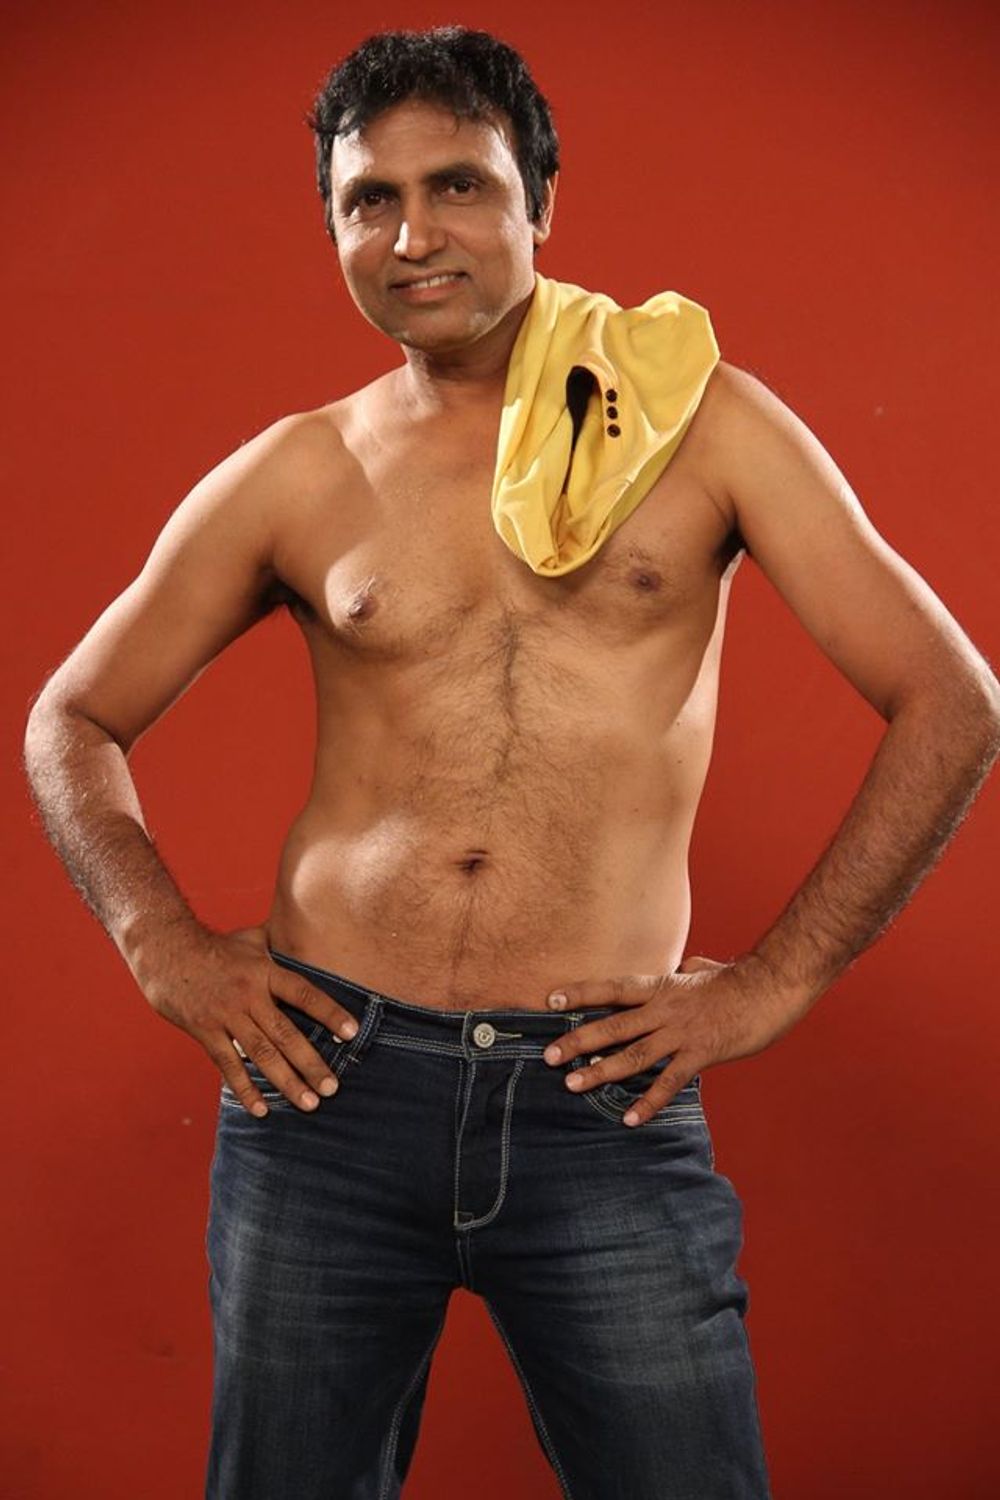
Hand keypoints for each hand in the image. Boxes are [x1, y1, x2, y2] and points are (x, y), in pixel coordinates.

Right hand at [144, 923, 359, 1117]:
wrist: (166, 949)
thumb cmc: (215, 945)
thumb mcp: (251, 939)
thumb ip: (279, 946)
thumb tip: (309, 936)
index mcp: (265, 972)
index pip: (304, 994)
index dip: (329, 1012)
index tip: (352, 1032)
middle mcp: (248, 995)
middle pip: (285, 1033)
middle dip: (311, 1063)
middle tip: (332, 1088)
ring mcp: (226, 1014)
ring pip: (261, 1053)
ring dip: (286, 1081)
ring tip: (308, 1103)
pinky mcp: (205, 1030)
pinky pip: (228, 1064)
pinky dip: (245, 1088)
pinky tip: (262, 1109)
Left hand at [541, 953, 793, 1126]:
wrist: (772, 986)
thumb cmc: (741, 979)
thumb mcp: (706, 969)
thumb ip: (689, 970)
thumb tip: (687, 963)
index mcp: (662, 987)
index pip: (612, 988)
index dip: (580, 993)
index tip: (550, 1000)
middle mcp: (664, 1009)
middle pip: (613, 1025)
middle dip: (578, 1041)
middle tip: (548, 1057)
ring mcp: (681, 1032)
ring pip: (633, 1054)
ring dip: (601, 1070)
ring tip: (573, 1086)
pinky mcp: (702, 1053)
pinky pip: (669, 1081)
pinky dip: (648, 1101)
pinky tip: (630, 1118)